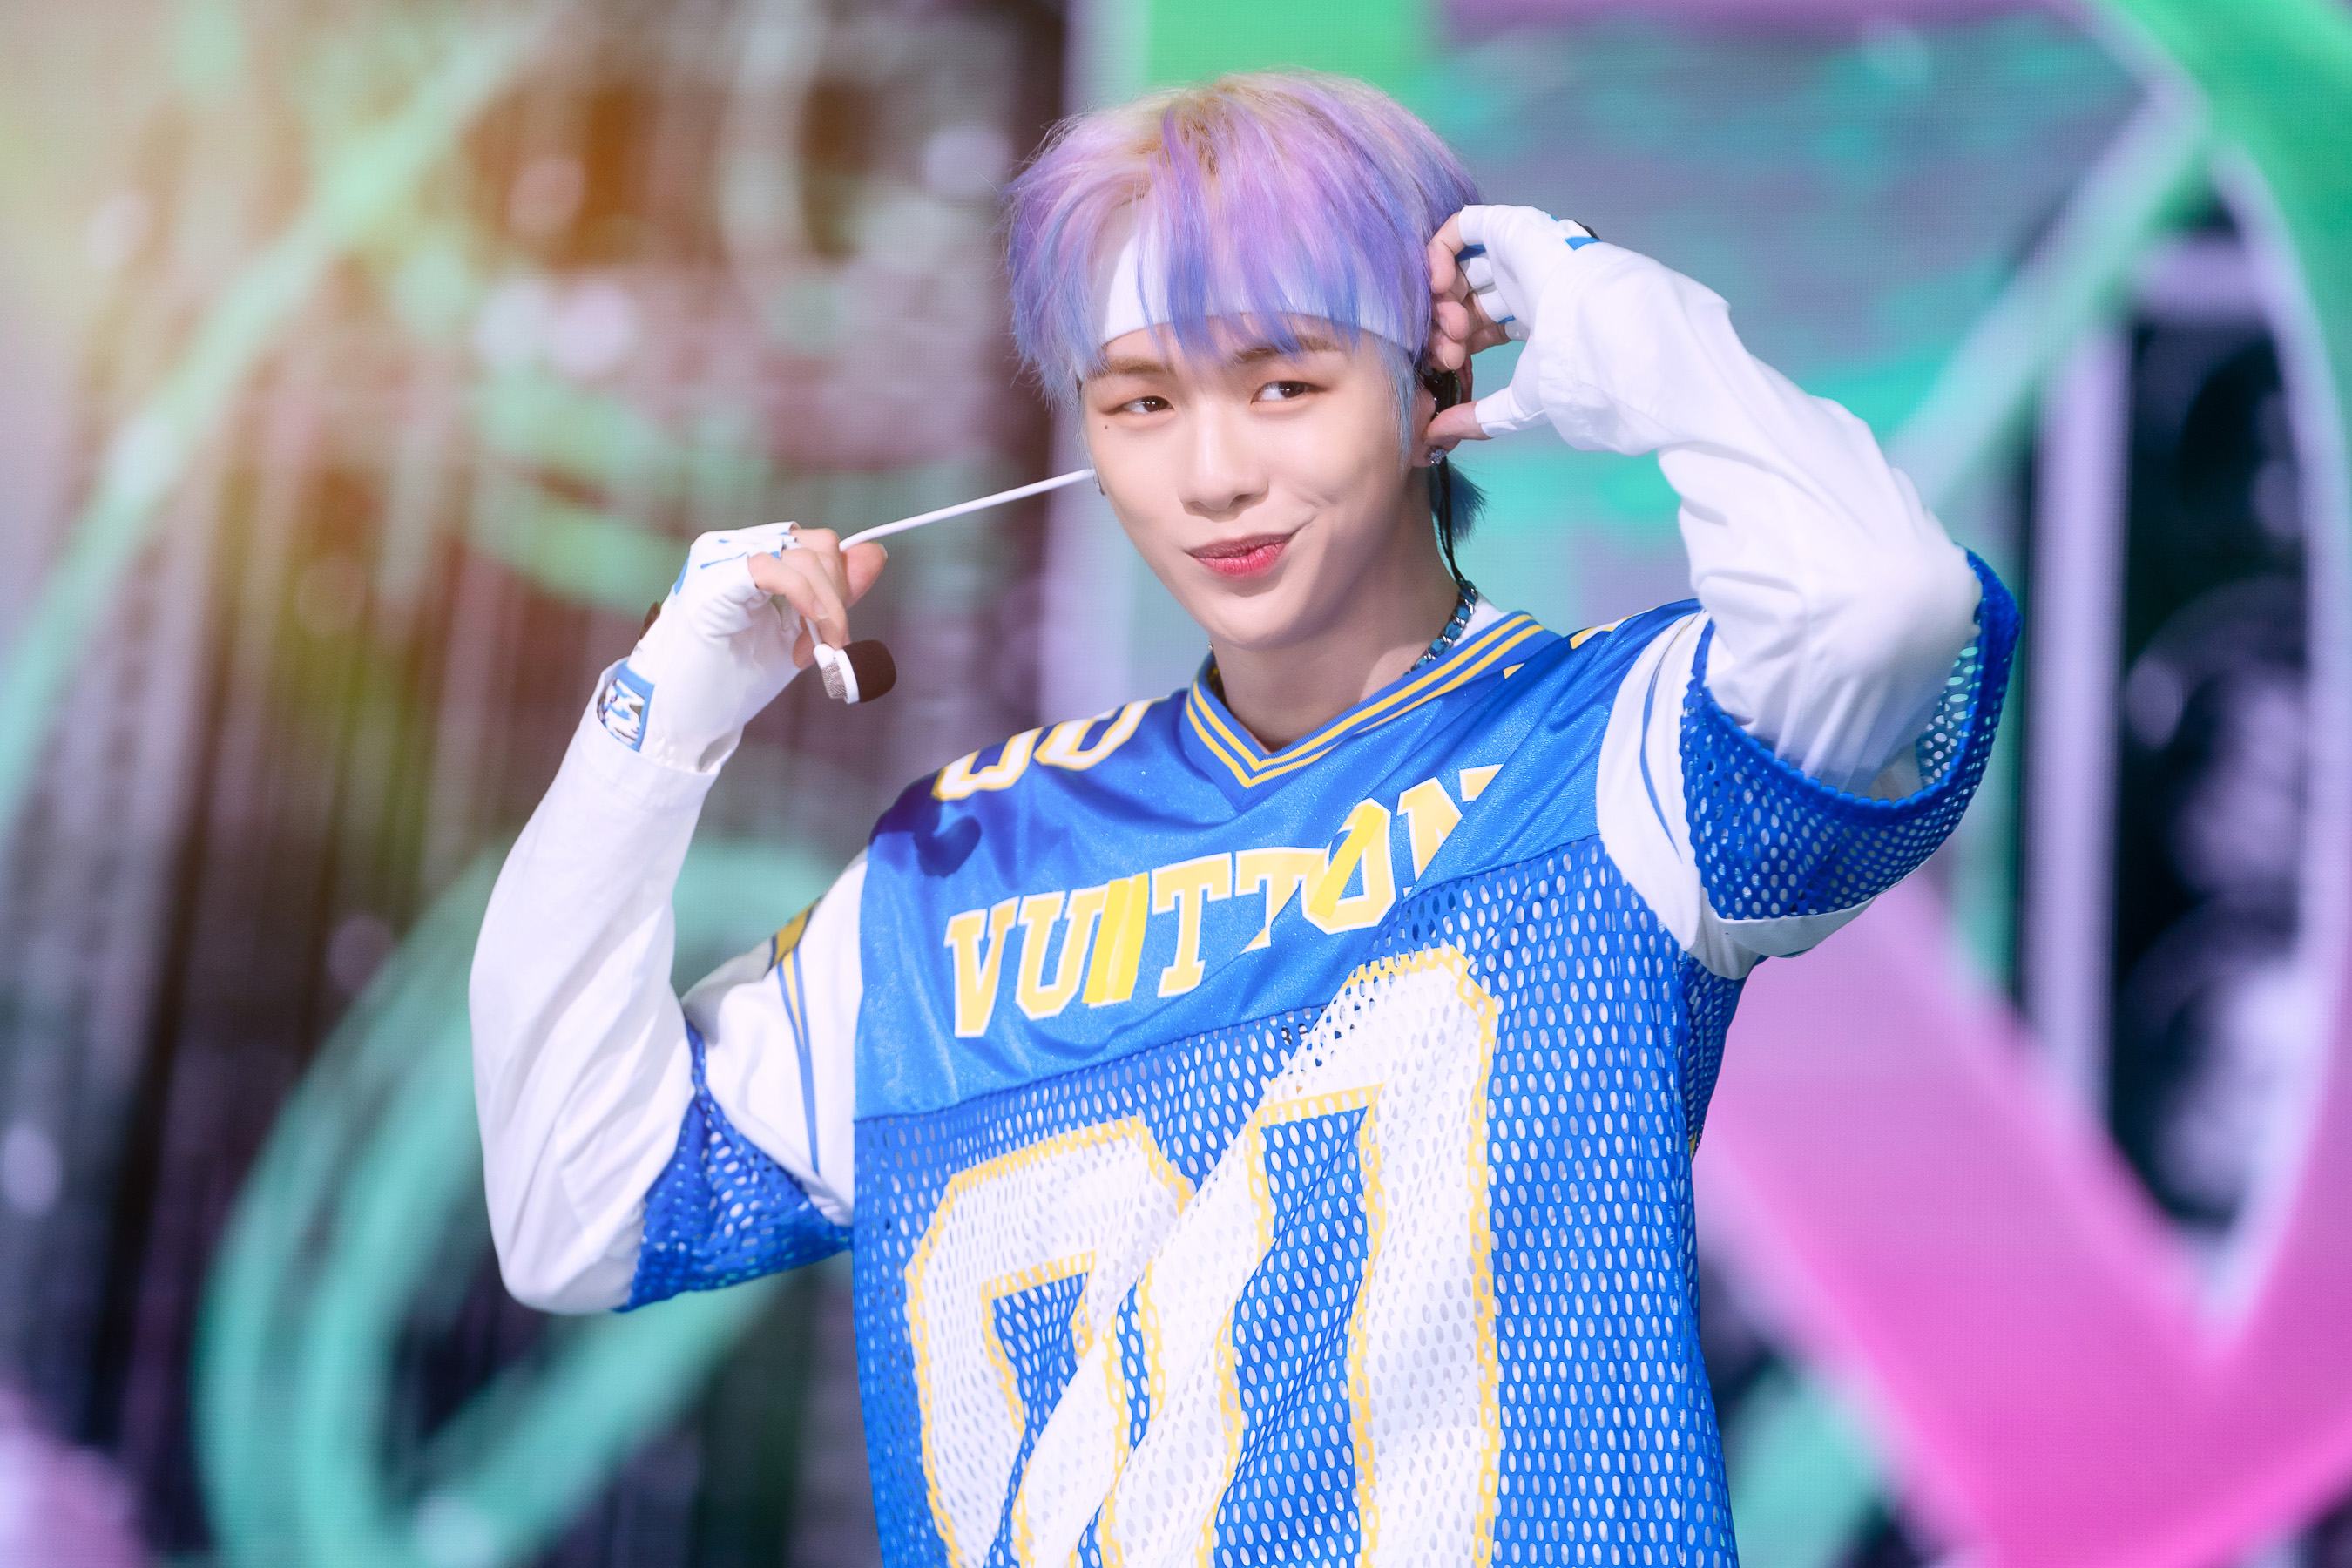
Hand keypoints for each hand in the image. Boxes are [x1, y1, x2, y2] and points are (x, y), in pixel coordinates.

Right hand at [596, 522, 885, 771]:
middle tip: (827, 648)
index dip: (841, 586)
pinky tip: (808, 628)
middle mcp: (733, 547)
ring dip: (823, 608)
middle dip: (836, 599)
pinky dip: (802, 597)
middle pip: (817, 546)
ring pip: (802, 556)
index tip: (838, 636)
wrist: (685, 715)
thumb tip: (874, 553)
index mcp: (753, 555)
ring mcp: (719, 559)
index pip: (818, 545)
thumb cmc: (732, 676)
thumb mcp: (799, 631)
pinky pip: (770, 567)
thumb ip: (834, 594)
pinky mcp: (710, 581)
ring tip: (806, 652)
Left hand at [1424, 205, 1600, 442]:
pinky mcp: (1510, 228)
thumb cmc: (1572, 368)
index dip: (1454, 346)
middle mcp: (1523, 283)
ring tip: (1452, 326)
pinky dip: (1439, 252)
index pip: (1477, 326)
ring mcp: (1516, 254)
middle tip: (1448, 354)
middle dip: (1445, 328)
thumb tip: (1437, 433)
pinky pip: (1460, 228)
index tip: (1450, 370)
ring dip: (1442, 298)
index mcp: (1531, 318)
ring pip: (1458, 268)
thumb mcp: (1520, 402)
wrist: (1599, 333)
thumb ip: (1478, 417)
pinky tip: (1439, 284)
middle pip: (1463, 299)